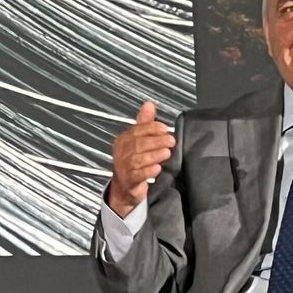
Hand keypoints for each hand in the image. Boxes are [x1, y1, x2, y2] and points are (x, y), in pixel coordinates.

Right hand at [108, 101, 173, 217]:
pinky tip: (158, 168)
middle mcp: (121, 153)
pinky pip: (138, 175)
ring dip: (154, 155)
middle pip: (138, 144)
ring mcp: (123, 167)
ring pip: (138, 159)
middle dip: (156, 141)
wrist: (124, 188)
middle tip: (171, 141)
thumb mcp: (137, 141)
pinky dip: (148, 171)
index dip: (151, 128)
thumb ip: (144, 123)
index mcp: (123, 140)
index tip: (165, 129)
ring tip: (167, 153)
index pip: (137, 130)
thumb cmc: (132, 162)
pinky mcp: (128, 181)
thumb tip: (149, 104)